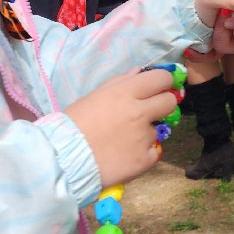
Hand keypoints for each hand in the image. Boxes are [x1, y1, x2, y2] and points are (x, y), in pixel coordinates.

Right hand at [64, 69, 176, 187]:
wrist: (63, 160)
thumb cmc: (75, 124)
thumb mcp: (95, 96)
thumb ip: (121, 82)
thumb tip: (140, 73)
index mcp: (126, 92)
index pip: (162, 78)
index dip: (162, 83)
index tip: (158, 88)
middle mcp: (140, 112)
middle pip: (169, 102)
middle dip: (162, 105)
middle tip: (149, 112)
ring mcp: (144, 137)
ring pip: (158, 130)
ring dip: (146, 133)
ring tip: (124, 140)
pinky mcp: (145, 160)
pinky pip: (154, 152)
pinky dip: (144, 154)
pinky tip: (126, 155)